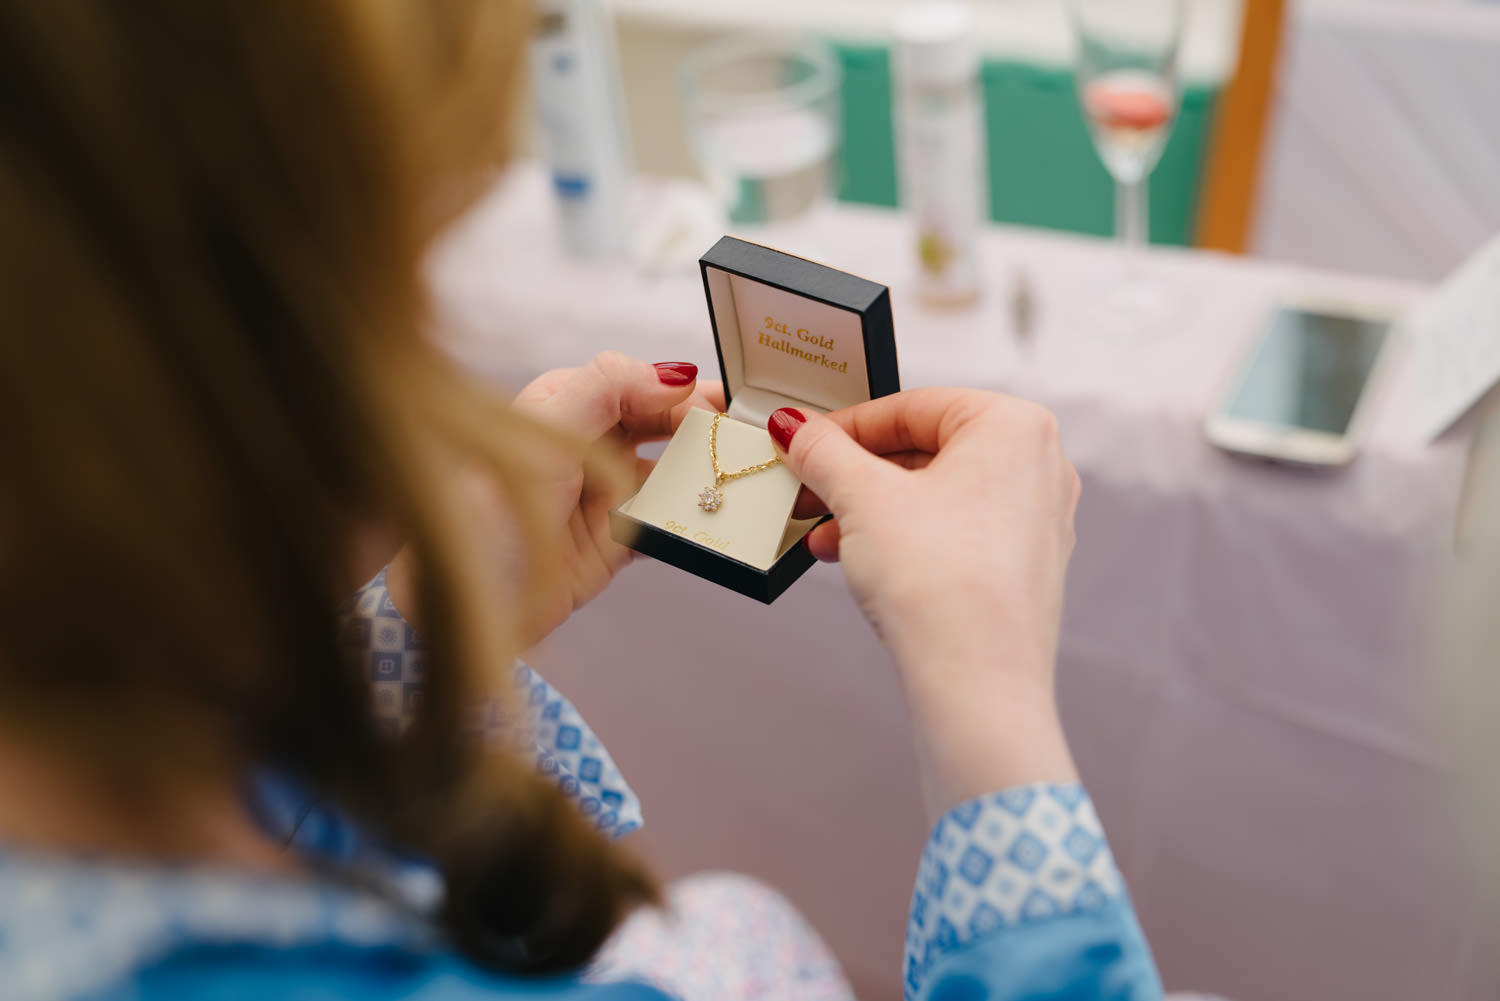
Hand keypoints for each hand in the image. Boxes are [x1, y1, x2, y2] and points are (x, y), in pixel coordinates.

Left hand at [390, 353, 721, 646]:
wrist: (457, 601)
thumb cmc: (480, 509)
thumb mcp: (540, 431)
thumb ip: (604, 387)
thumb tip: (672, 373)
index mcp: (564, 404)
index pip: (636, 382)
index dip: (676, 388)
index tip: (711, 402)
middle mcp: (587, 444)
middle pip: (664, 424)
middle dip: (703, 426)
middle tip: (741, 434)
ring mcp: (604, 494)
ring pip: (674, 472)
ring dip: (706, 473)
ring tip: (740, 475)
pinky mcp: (616, 543)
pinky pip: (669, 524)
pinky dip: (695, 521)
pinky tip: (715, 518)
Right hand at [768, 390, 1081, 819]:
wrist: (977, 683)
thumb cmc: (937, 581)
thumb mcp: (862, 499)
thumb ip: (824, 453)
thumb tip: (795, 426)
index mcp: (1014, 425)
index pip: (913, 406)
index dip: (845, 426)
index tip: (803, 442)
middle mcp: (1038, 465)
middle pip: (925, 451)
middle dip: (855, 475)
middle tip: (805, 488)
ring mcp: (1037, 521)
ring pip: (936, 496)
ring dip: (871, 511)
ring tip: (820, 535)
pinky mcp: (1024, 569)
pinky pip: (954, 534)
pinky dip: (904, 540)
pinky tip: (855, 562)